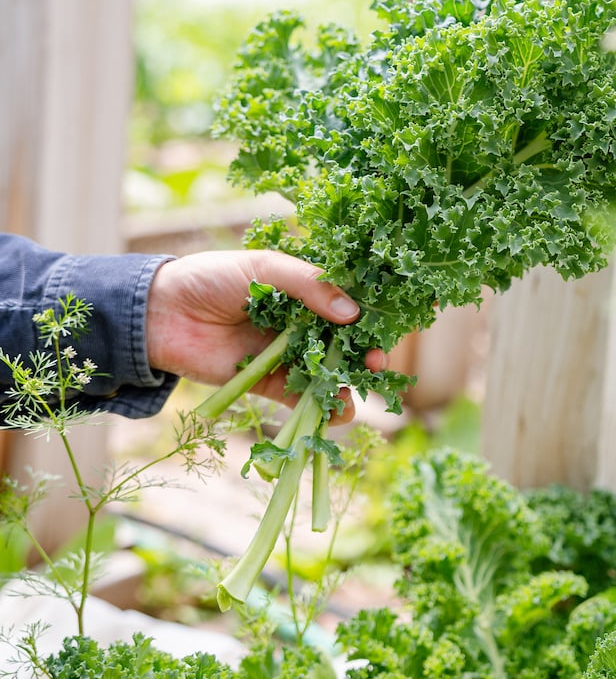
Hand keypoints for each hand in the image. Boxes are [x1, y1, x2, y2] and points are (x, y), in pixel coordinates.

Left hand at [145, 250, 384, 420]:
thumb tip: (352, 312)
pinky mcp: (268, 384)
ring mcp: (286, 355)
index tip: (392, 323)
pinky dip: (322, 409)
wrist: (160, 314)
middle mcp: (301, 324)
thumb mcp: (264, 268)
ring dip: (348, 383)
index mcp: (304, 290)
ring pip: (329, 373)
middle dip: (366, 354)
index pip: (348, 302)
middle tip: (377, 362)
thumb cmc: (210, 278)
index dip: (373, 314)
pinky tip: (337, 410)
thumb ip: (309, 286)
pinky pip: (302, 399)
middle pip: (346, 343)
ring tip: (358, 387)